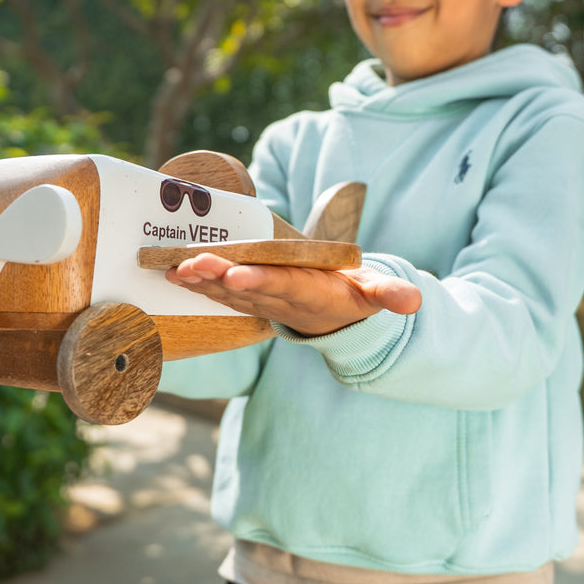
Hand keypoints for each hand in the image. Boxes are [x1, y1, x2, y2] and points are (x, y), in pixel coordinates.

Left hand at [163, 253, 421, 336]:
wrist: (329, 318)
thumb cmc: (349, 295)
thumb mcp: (373, 293)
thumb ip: (389, 294)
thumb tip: (414, 300)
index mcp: (307, 293)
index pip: (280, 287)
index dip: (258, 283)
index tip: (236, 276)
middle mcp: (277, 300)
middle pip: (243, 289)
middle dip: (217, 279)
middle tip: (192, 265)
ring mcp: (257, 301)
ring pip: (224, 291)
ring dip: (198, 281)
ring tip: (173, 267)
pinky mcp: (244, 297)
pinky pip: (215, 290)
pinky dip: (193, 282)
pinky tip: (169, 271)